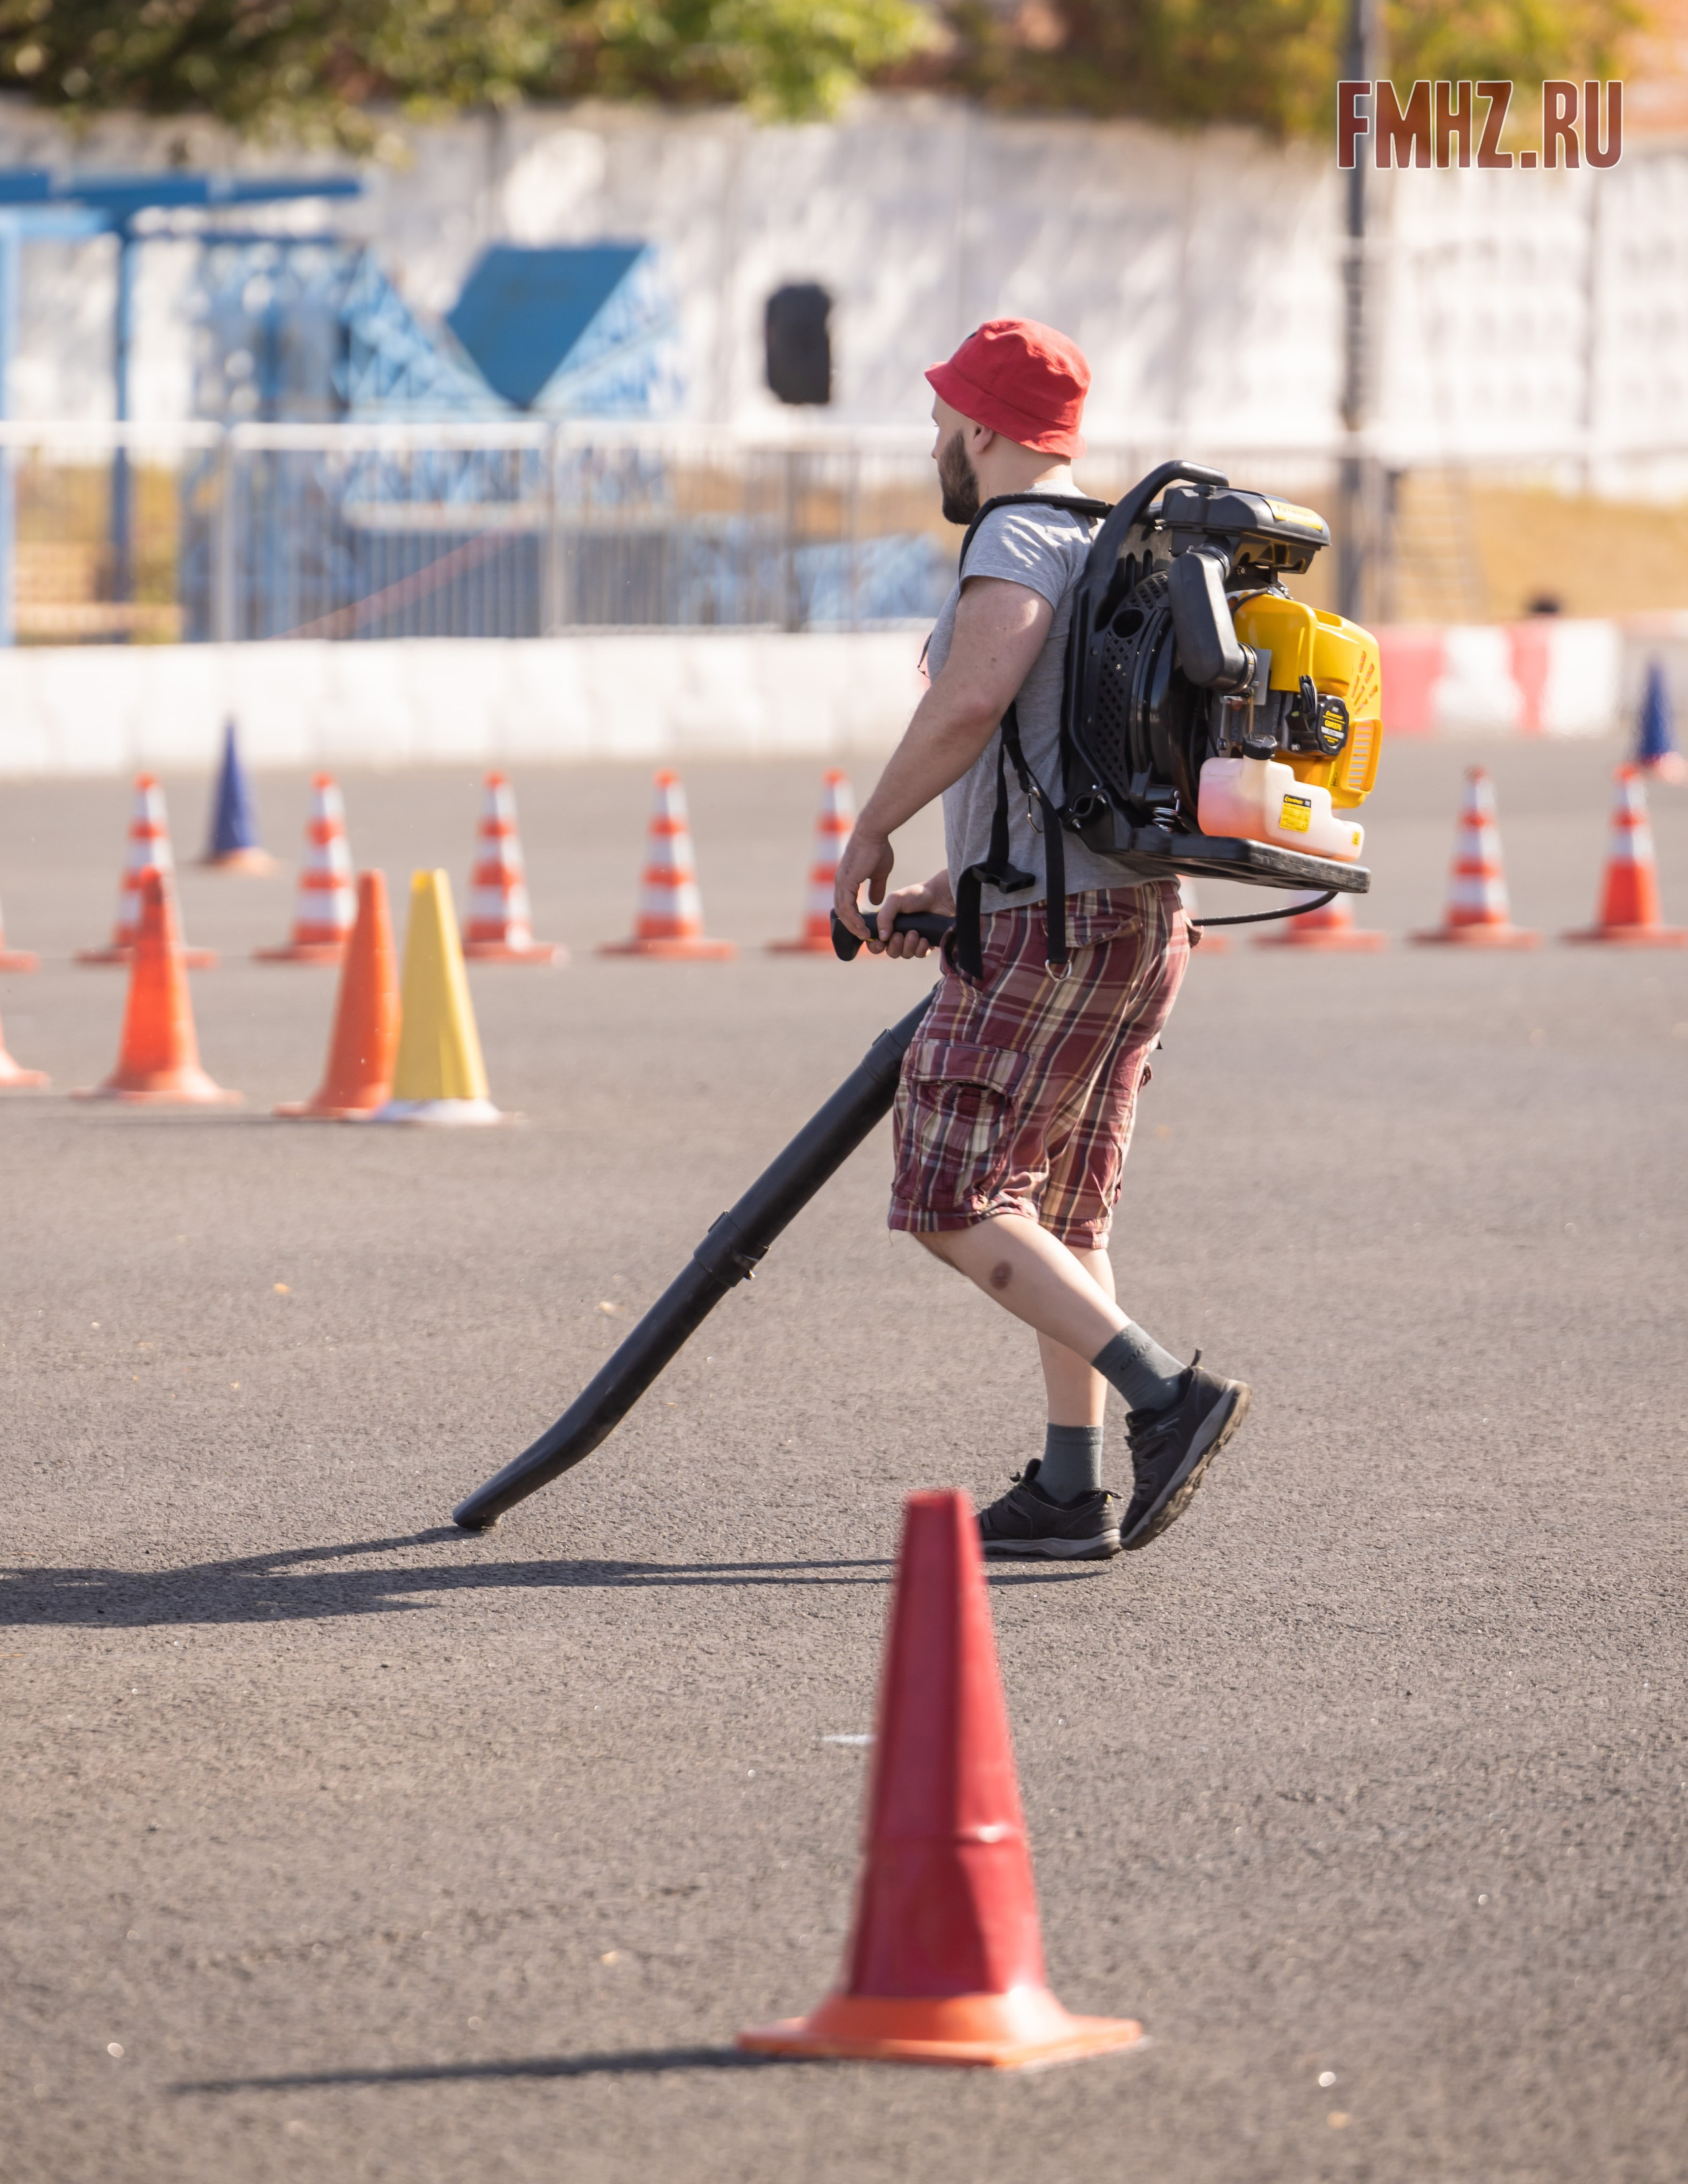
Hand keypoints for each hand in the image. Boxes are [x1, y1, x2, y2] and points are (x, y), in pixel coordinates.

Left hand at [833, 826, 893, 942]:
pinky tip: (863, 926)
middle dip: (852, 927)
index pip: (845, 905)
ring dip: (853, 926)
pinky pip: (847, 906)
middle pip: (842, 912)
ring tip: (866, 936)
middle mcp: (840, 883)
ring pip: (843, 912)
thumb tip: (875, 902)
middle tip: (865, 937)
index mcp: (847, 881)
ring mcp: (841, 883)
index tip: (865, 928)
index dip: (853, 919)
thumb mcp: (879, 873)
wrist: (874, 834)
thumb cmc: (877, 849)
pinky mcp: (846, 882)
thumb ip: (876, 888)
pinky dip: (853, 918)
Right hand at [865, 870, 954, 958]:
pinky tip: (924, 939)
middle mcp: (900, 934)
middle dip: (895, 946)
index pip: (876, 942)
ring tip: (915, 933)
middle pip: (891, 952)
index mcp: (889, 924)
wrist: (941, 897)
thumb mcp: (895, 900)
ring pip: (905, 954)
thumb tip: (882, 937)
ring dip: (908, 946)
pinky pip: (919, 954)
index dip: (875, 946)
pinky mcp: (927, 944)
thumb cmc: (917, 895)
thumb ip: (884, 917)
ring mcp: (913, 941)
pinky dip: (920, 948)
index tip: (880, 943)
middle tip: (900, 935)